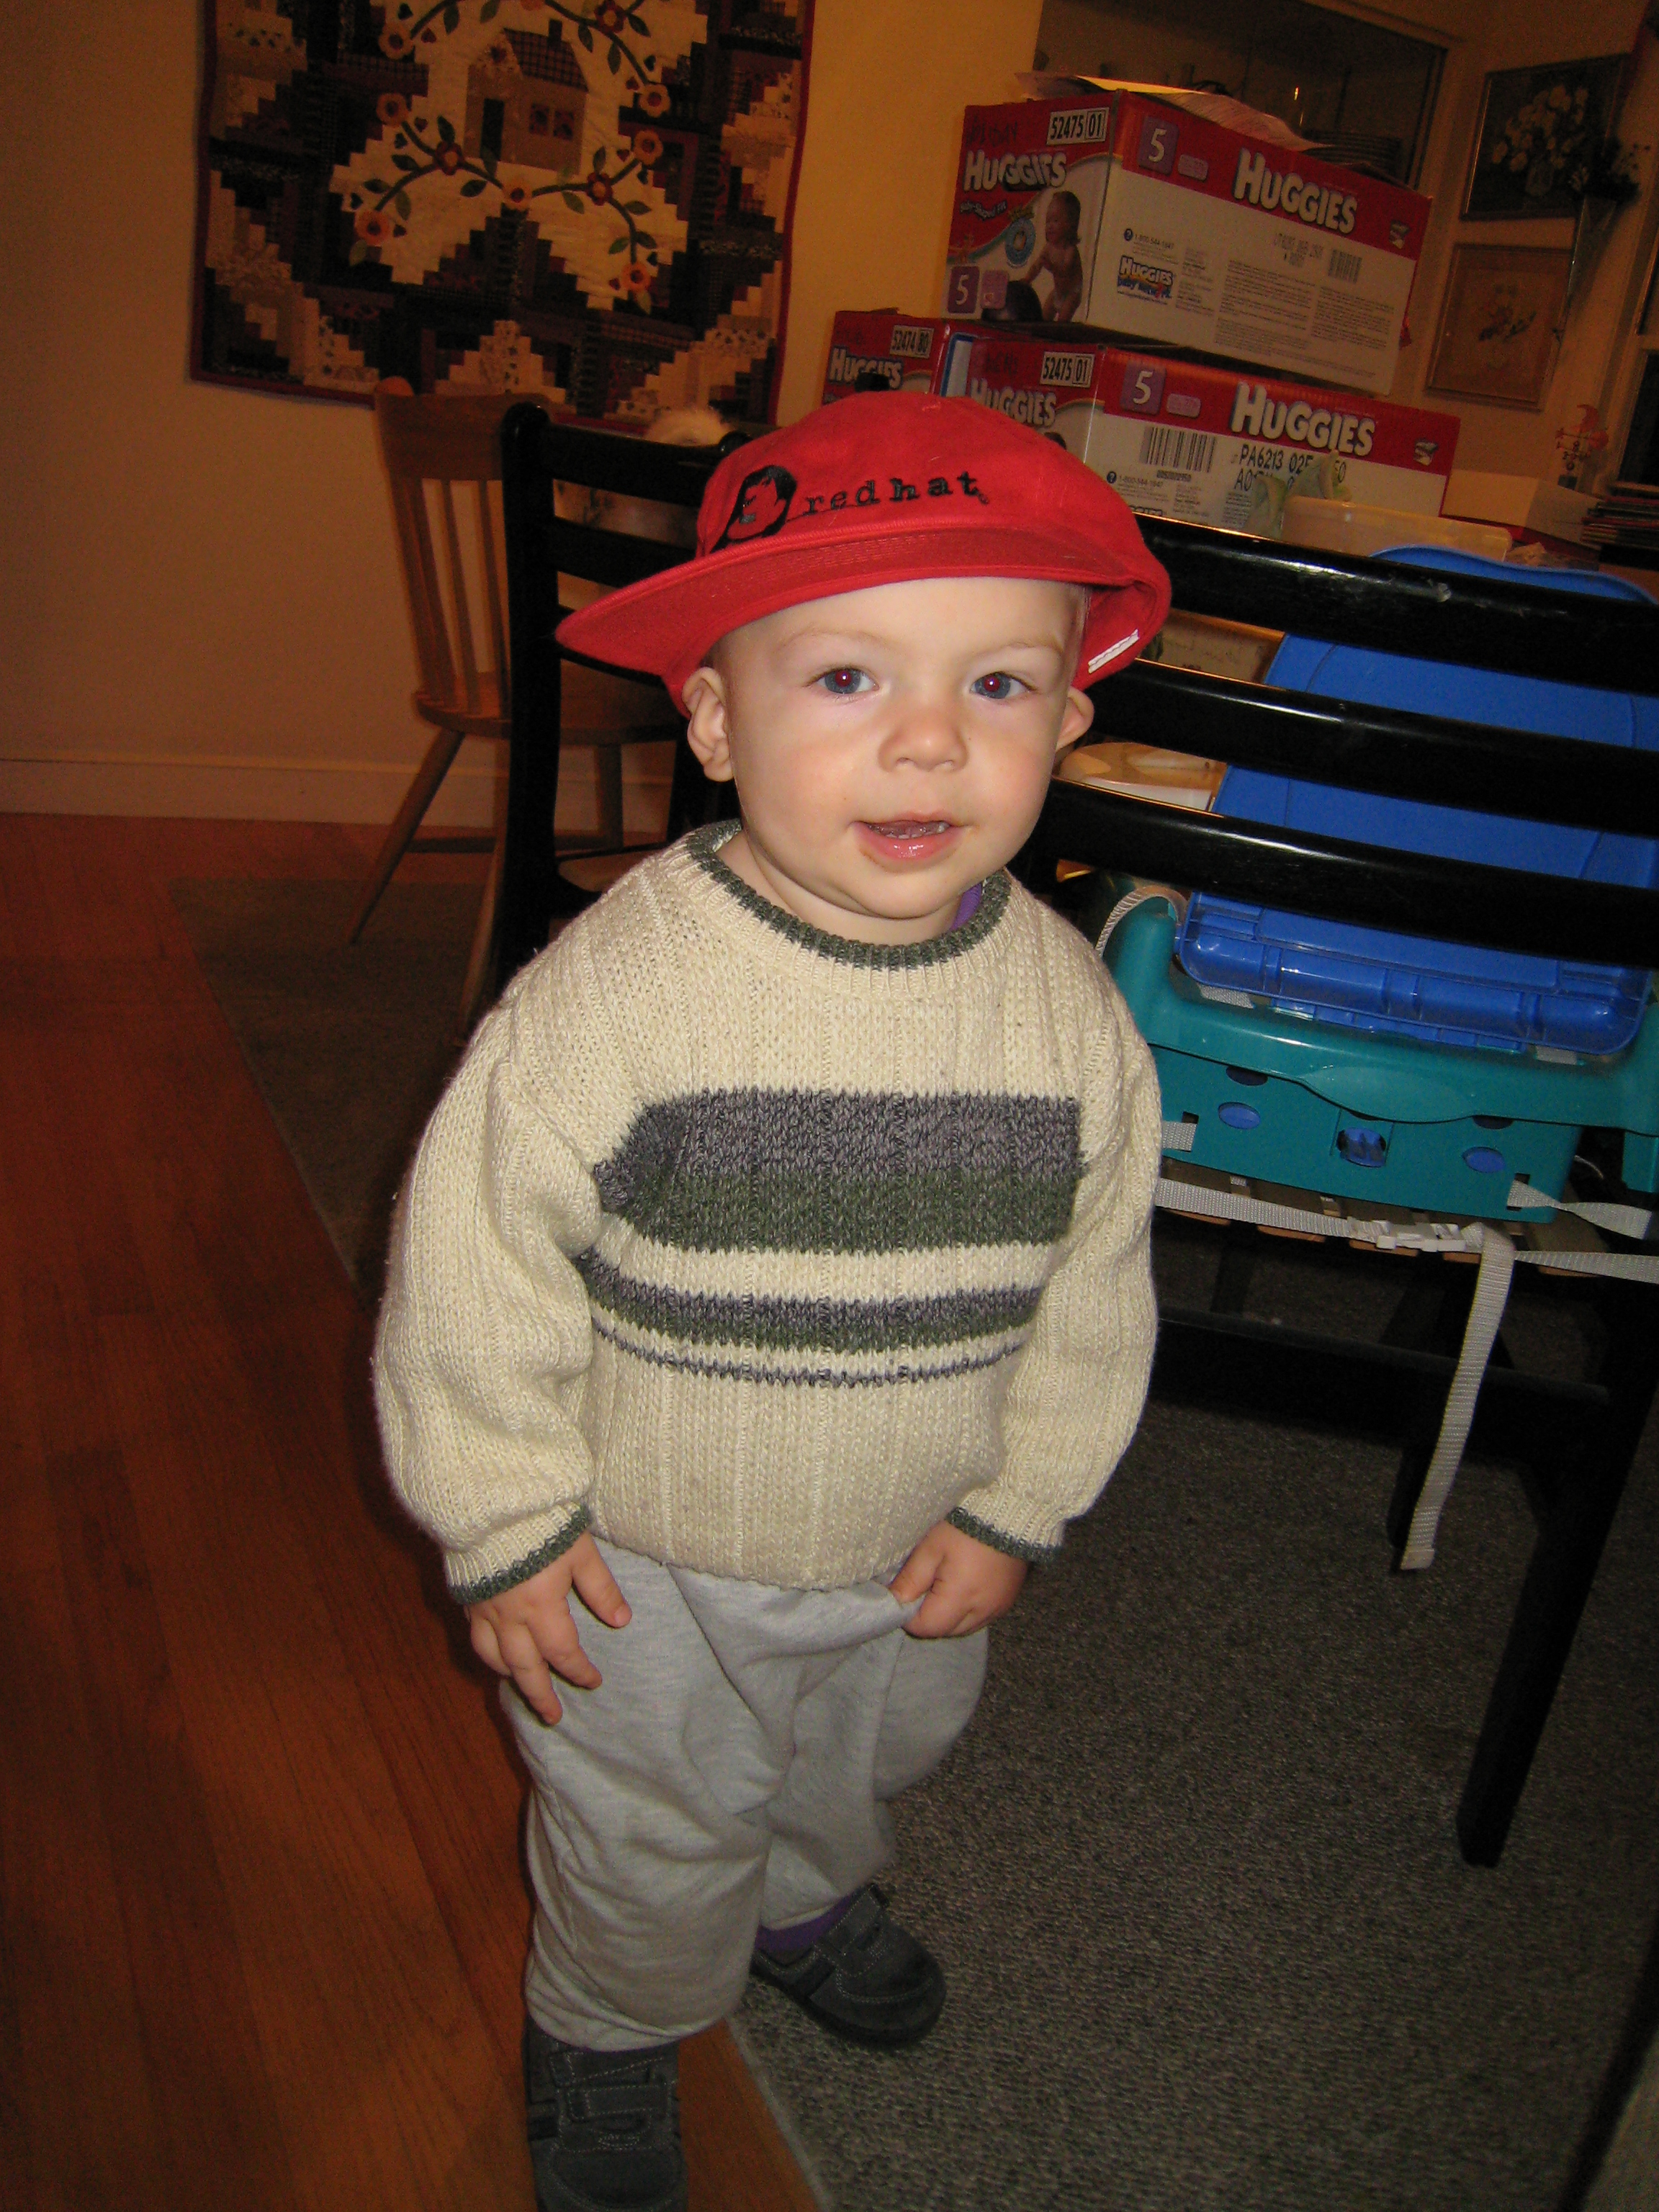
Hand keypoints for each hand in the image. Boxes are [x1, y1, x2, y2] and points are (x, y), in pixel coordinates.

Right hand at [467, 1534, 629, 1723]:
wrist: (487, 1497)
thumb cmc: (540, 1519)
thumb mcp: (580, 1550)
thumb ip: (600, 1587)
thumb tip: (621, 1621)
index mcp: (540, 1607)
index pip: (562, 1652)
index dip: (579, 1670)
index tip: (593, 1681)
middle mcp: (508, 1616)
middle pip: (524, 1667)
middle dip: (540, 1694)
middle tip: (552, 1716)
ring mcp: (482, 1607)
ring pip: (493, 1657)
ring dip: (510, 1675)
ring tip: (521, 1685)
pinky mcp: (465, 1594)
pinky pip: (474, 1635)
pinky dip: (486, 1652)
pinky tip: (493, 1651)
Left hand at [889, 1521, 1027, 1637]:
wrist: (1008, 1511)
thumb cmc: (964, 1526)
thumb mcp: (931, 1548)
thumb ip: (911, 1579)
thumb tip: (894, 1601)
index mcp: (961, 1598)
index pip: (927, 1627)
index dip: (910, 1615)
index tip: (907, 1593)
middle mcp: (982, 1611)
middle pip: (946, 1631)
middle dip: (930, 1617)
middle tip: (924, 1586)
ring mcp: (998, 1608)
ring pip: (965, 1628)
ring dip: (950, 1616)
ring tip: (945, 1585)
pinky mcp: (1008, 1601)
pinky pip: (982, 1618)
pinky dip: (969, 1610)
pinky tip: (965, 1587)